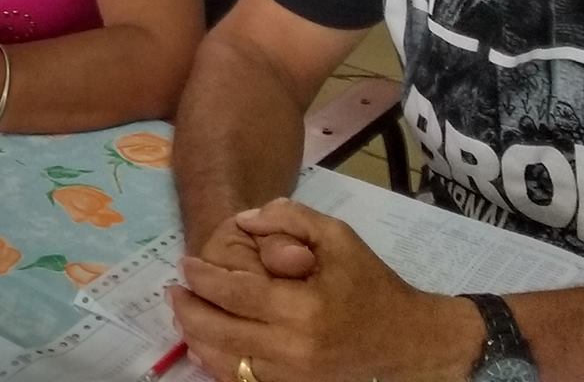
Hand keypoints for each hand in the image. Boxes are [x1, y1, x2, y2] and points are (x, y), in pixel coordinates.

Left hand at [168, 199, 483, 381]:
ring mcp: (296, 378)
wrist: (409, 340)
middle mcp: (296, 349)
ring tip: (183, 316)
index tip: (185, 264)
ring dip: (196, 339)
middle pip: (221, 334)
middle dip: (189, 310)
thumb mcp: (336, 235)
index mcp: (304, 308)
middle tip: (174, 292)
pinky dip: (219, 365)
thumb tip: (243, 220)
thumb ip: (288, 217)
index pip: (235, 294)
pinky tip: (206, 346)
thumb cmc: (369, 282)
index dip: (203, 279)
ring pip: (227, 365)